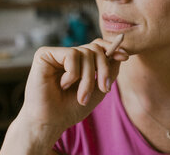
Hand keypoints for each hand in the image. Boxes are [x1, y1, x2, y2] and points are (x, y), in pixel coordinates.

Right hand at [0, 38, 127, 154]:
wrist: (49, 123)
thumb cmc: (70, 109)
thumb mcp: (97, 90)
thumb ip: (109, 71)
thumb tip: (120, 53)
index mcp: (77, 62)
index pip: (96, 45)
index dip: (111, 48)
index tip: (124, 56)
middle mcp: (66, 55)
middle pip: (94, 48)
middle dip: (103, 69)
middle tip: (104, 89)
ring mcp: (56, 54)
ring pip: (85, 53)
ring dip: (87, 78)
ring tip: (81, 96)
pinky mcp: (44, 54)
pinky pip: (71, 55)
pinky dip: (73, 74)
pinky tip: (63, 85)